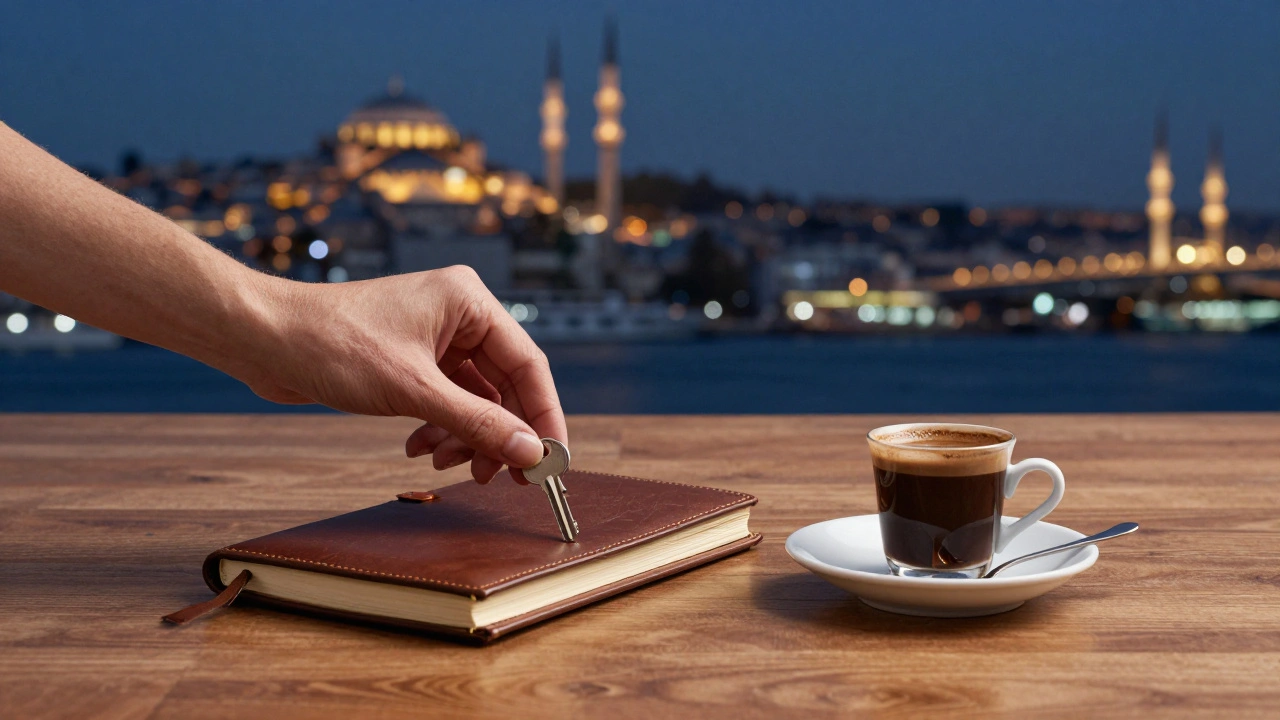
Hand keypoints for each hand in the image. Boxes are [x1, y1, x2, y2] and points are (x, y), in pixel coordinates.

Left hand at [242, 266, 564, 483]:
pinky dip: (440, 429)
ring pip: (475, 398)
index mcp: (469, 301)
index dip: (544, 416)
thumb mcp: (414, 391)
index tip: (553, 460)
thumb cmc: (332, 345)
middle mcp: (458, 315)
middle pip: (504, 385)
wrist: (264, 339)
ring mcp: (435, 337)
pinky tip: (419, 448)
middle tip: (504, 477)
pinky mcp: (412, 360)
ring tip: (448, 464)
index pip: (528, 364)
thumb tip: (530, 452)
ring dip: (466, 437)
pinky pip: (446, 401)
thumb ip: (479, 423)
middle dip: (500, 434)